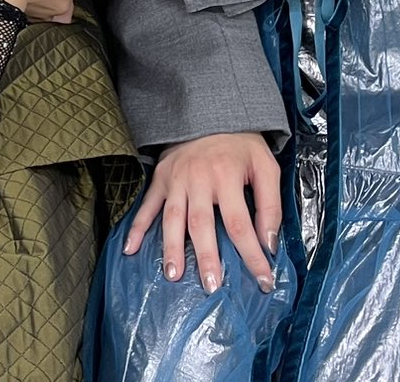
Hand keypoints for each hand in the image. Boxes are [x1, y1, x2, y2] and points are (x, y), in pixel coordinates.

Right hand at [124, 133, 282, 293]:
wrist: (209, 112)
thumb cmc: (241, 144)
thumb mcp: (266, 166)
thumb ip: (270, 205)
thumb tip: (268, 243)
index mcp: (226, 176)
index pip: (239, 224)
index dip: (251, 254)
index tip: (262, 280)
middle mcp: (198, 180)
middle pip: (201, 225)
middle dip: (207, 258)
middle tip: (211, 286)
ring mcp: (176, 180)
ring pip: (172, 218)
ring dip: (172, 248)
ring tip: (173, 275)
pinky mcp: (160, 178)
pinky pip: (146, 205)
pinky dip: (137, 227)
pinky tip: (130, 249)